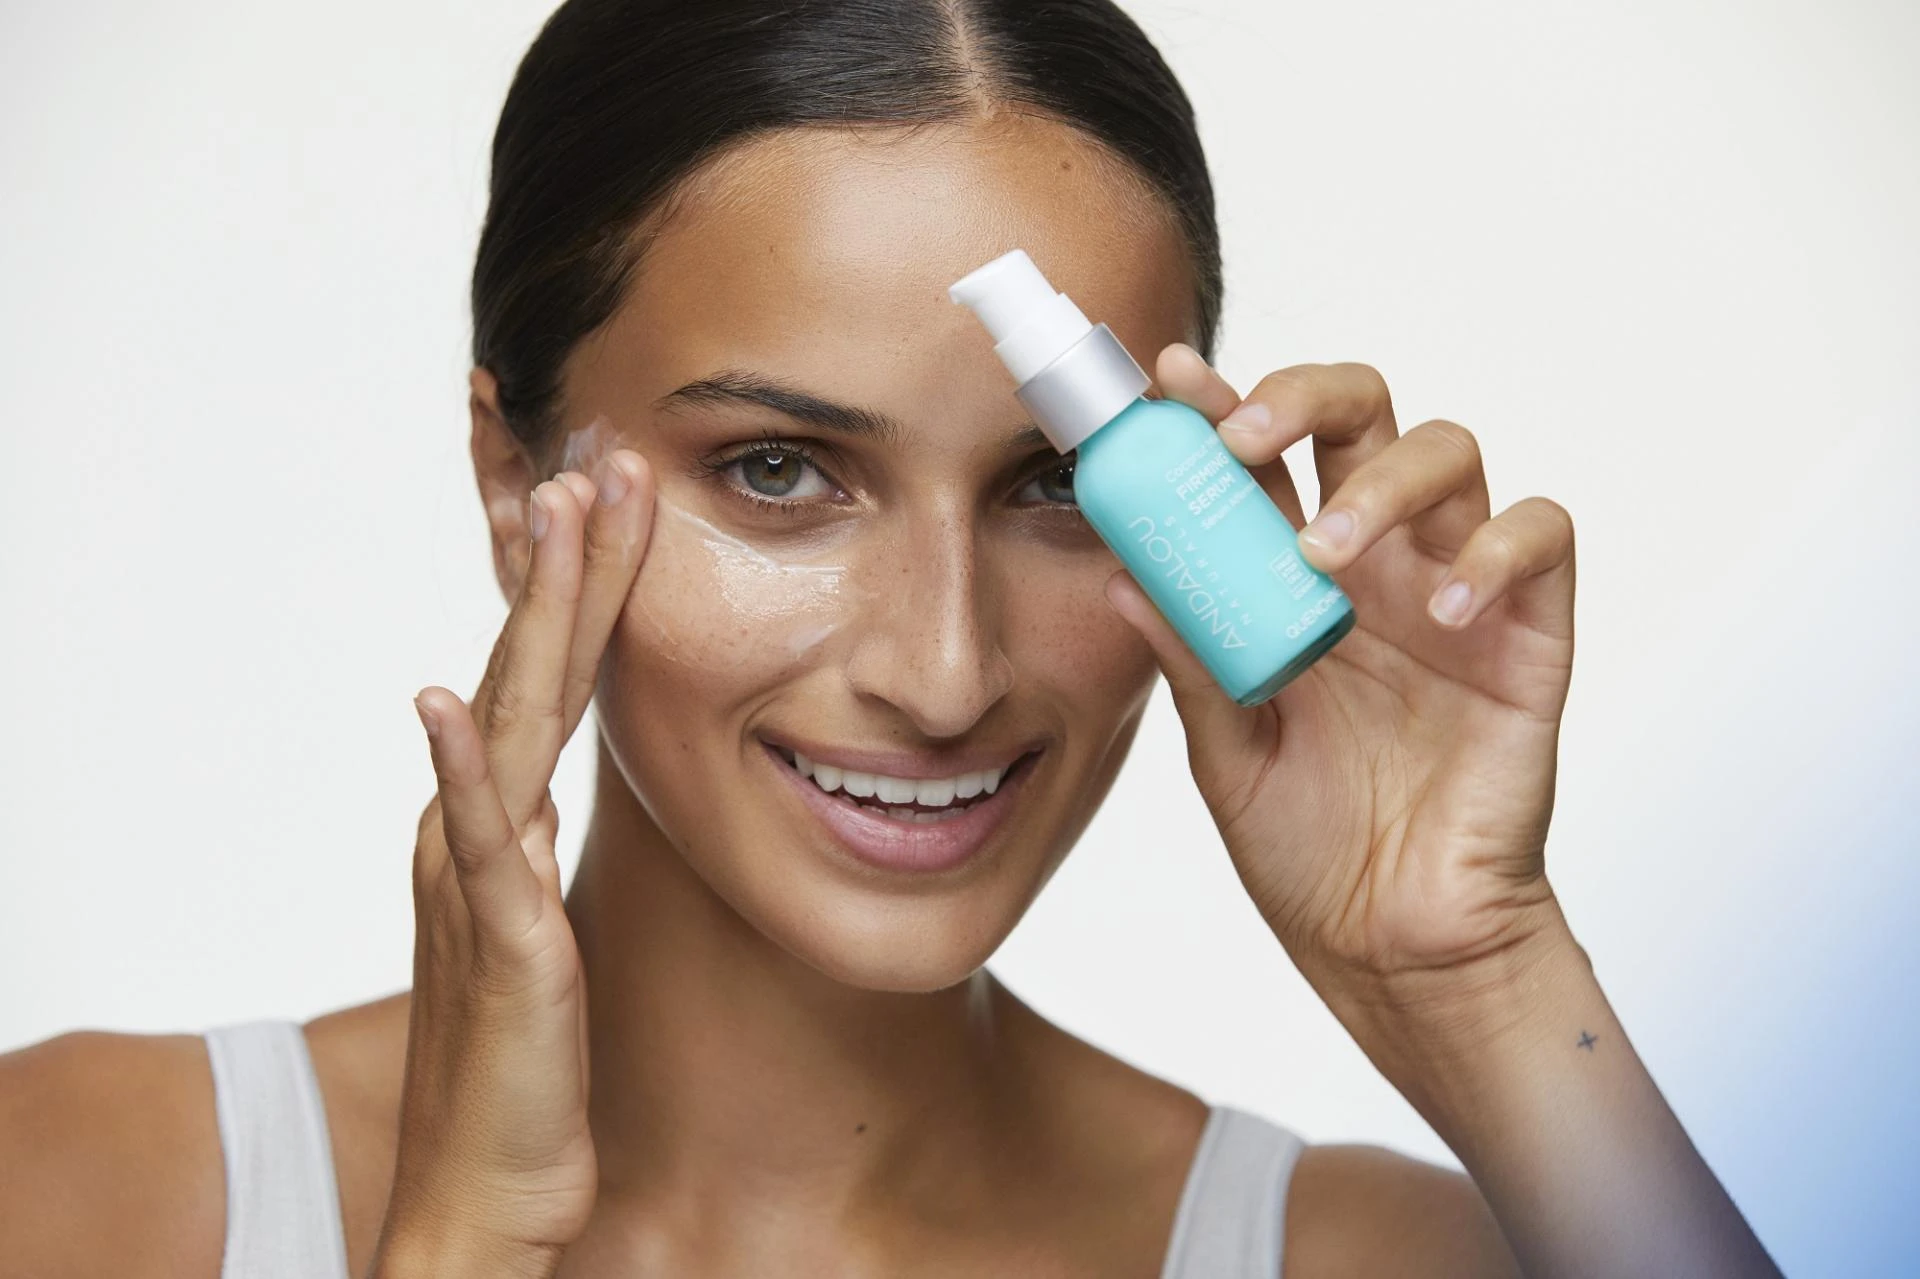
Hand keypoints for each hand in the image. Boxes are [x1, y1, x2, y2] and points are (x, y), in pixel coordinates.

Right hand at [371, 451, 653, 1277]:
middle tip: (602, 457)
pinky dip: (455, 771)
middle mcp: (482, 828)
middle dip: (568, 562)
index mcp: (505, 821)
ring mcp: (479, 877)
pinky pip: (475, 844)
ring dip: (529, 617)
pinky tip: (439, 701)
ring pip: (506, 721)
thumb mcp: (539, 928)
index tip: (611, 495)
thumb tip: (541, 788)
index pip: (549, 678)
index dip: (580, 586)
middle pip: (530, 669)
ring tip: (543, 515)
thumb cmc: (525, 1065)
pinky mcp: (497, 943)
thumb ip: (533, 850)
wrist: (489, 1187)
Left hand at [1108, 347, 1575, 997]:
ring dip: (1386, 481)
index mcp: (1293, 581)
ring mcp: (1454, 592)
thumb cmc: (1309, 848)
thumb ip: (1189, 660)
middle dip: (1305, 397)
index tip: (1167, 382)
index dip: (1221, 408)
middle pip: (1362, 417)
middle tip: (1246, 436)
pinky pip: (1542, 543)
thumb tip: (1122, 573)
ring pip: (1451, 456)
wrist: (1391, 944)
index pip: (1262, 462)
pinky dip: (1497, 553)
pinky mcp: (1530, 638)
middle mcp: (1376, 567)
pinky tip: (1445, 612)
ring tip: (1330, 551)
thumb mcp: (1225, 750)